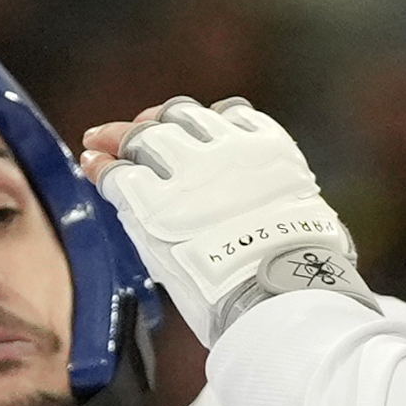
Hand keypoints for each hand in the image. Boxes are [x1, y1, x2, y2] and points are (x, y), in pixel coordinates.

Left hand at [89, 97, 372, 344]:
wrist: (280, 292)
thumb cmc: (304, 272)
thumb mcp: (313, 219)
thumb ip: (289, 202)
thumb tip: (298, 216)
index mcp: (270, 149)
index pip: (229, 114)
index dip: (201, 119)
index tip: (186, 125)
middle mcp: (227, 148)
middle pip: (180, 116)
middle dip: (153, 121)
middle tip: (129, 131)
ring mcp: (188, 172)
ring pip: (144, 136)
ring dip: (122, 138)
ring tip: (101, 142)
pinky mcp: (154, 204)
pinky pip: (120, 174)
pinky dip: (102, 168)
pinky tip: (92, 165)